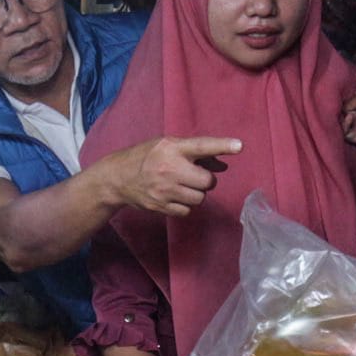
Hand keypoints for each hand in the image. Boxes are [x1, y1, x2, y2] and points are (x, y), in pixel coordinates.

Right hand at [108, 136, 242, 218]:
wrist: (116, 178)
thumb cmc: (146, 157)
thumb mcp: (167, 146)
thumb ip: (195, 154)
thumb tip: (222, 165)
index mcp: (171, 147)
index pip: (202, 146)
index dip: (222, 145)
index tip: (239, 146)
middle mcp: (169, 167)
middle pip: (207, 180)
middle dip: (205, 180)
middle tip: (194, 176)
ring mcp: (165, 189)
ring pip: (200, 198)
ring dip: (196, 194)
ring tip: (182, 186)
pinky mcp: (161, 205)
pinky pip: (188, 210)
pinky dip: (185, 205)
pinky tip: (174, 196)